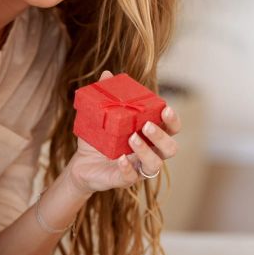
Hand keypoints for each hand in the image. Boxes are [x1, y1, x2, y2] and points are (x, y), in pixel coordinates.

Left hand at [67, 71, 181, 194]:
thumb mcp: (100, 116)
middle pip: (170, 149)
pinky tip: (120, 159)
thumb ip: (107, 96)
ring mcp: (139, 168)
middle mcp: (150, 153)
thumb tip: (107, 74)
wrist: (80, 164)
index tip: (165, 109)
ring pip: (155, 165)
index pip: (171, 129)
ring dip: (146, 151)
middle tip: (146, 125)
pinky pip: (132, 177)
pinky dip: (128, 168)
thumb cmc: (98, 139)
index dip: (173, 120)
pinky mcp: (124, 180)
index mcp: (150, 136)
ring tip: (131, 138)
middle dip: (161, 136)